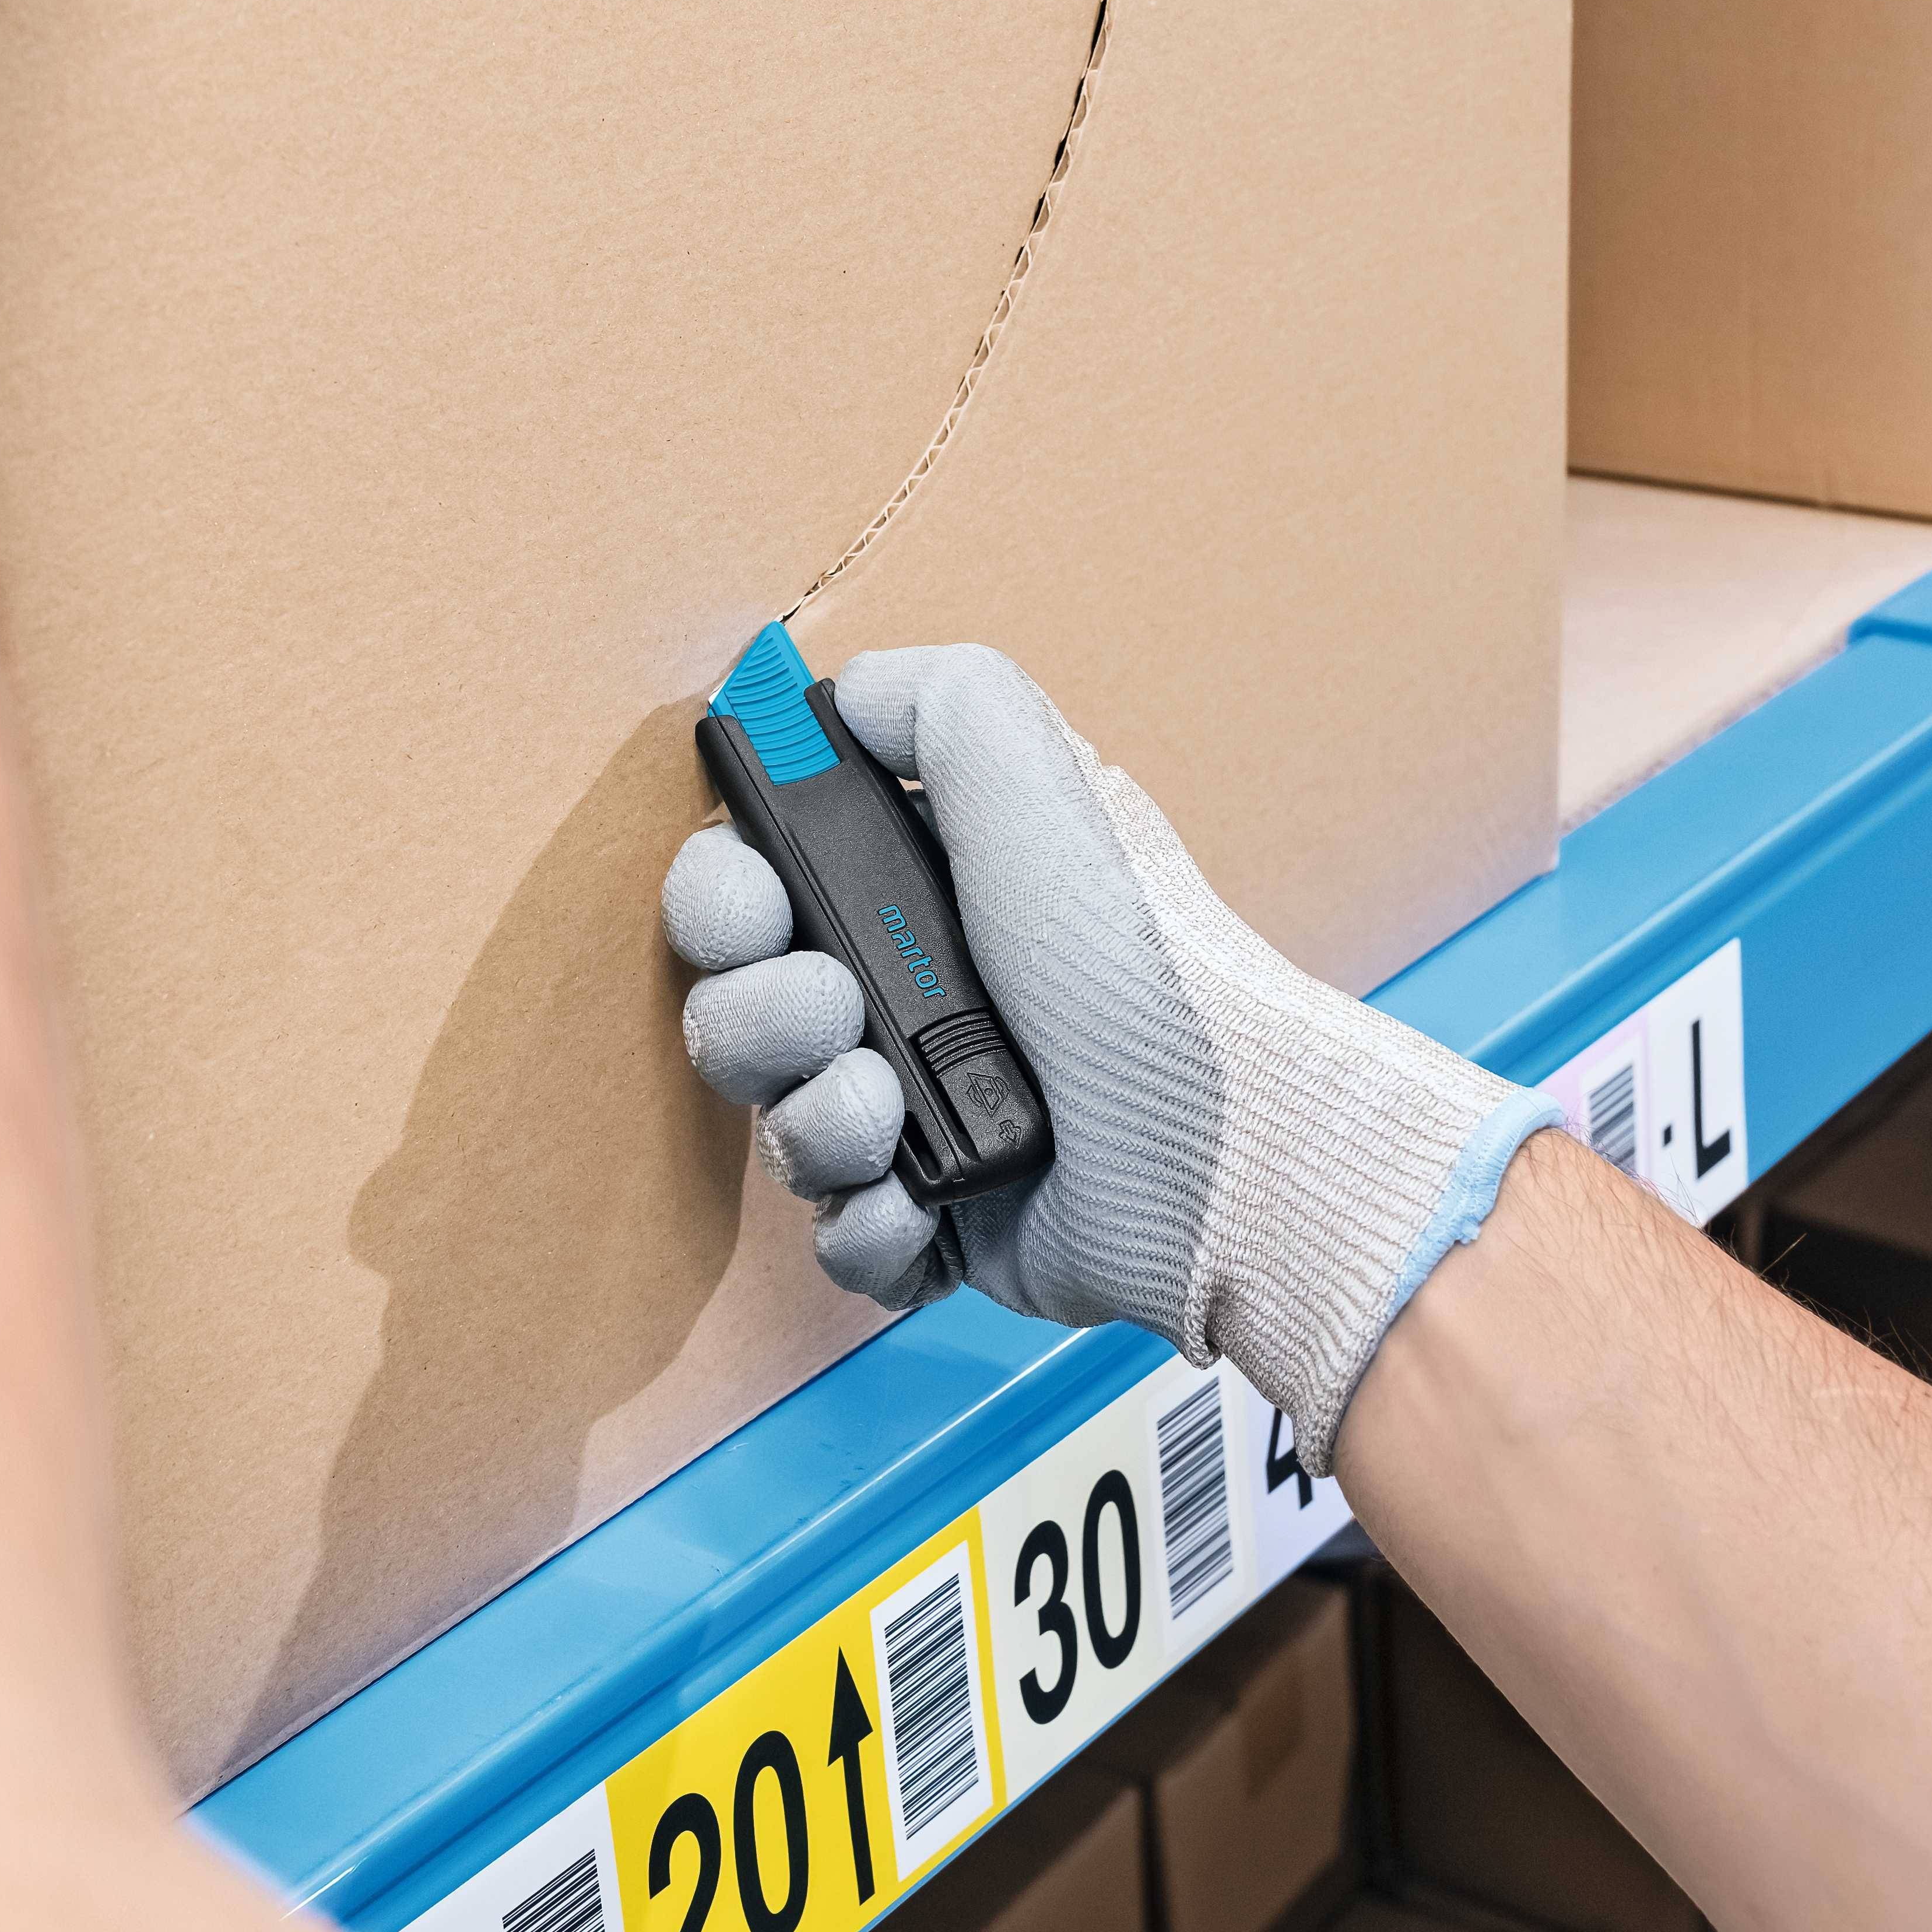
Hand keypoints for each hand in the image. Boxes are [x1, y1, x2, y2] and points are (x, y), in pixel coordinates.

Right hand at [663, 645, 1549, 1461]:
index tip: (756, 907)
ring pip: (781, 1128)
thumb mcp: (1034, 774)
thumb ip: (932, 698)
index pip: (754, 885)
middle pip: (740, 1010)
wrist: (1207, 1150)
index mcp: (924, 889)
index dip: (724, 898)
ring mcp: (924, 1115)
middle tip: (835, 1010)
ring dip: (814, 1122)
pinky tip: (921, 1205)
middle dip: (760, 1017)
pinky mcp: (942, 1223)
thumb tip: (840, 694)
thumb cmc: (1128, 961)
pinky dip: (869, 1227)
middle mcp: (915, 995)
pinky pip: (840, 1237)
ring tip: (887, 1112)